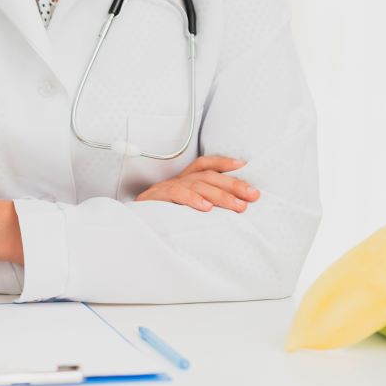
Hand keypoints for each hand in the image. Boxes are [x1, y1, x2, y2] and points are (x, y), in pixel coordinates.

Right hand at [135, 156, 259, 212]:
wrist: (132, 223)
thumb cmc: (160, 215)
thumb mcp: (183, 207)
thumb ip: (202, 203)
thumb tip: (233, 208)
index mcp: (184, 179)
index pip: (205, 164)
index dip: (224, 162)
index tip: (244, 166)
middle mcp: (177, 180)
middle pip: (208, 176)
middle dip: (233, 184)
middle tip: (253, 196)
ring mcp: (167, 188)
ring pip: (198, 185)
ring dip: (221, 196)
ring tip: (238, 206)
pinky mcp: (157, 198)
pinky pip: (177, 194)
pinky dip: (193, 199)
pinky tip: (206, 208)